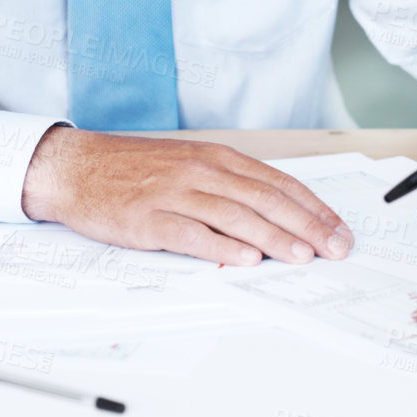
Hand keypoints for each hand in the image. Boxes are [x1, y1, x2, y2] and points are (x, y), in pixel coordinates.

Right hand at [20, 126, 353, 265]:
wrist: (79, 167)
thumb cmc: (137, 169)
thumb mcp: (191, 165)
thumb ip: (230, 187)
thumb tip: (276, 217)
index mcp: (218, 158)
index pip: (279, 183)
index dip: (313, 208)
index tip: (338, 228)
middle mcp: (203, 172)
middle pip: (266, 200)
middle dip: (307, 226)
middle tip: (335, 248)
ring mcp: (176, 194)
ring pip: (236, 216)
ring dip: (274, 238)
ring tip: (302, 256)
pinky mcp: (149, 219)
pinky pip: (192, 234)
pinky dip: (222, 247)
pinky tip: (245, 259)